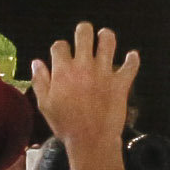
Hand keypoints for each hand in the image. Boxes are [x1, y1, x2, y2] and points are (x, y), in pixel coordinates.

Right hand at [29, 22, 138, 147]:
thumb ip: (40, 81)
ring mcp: (104, 72)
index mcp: (63, 71)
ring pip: (108, 41)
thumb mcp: (44, 105)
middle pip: (84, 34)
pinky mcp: (120, 81)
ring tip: (105, 37)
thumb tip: (36, 63)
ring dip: (106, 36)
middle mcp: (84, 66)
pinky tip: (131, 57)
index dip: (59, 47)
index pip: (60, 46)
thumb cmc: (65, 125)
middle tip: (84, 32)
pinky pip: (130, 65)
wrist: (90, 139)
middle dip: (83, 31)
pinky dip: (132, 59)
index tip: (60, 52)